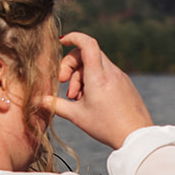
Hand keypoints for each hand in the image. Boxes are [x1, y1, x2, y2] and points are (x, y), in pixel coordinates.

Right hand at [49, 32, 152, 148]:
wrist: (136, 137)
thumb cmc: (106, 126)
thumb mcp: (77, 116)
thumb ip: (56, 105)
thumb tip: (38, 100)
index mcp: (98, 75)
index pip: (87, 43)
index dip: (73, 37)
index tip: (62, 42)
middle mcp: (111, 72)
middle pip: (87, 54)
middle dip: (72, 67)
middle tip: (65, 87)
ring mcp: (120, 77)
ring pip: (96, 66)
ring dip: (81, 78)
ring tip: (78, 99)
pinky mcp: (125, 84)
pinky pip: (106, 74)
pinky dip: (94, 81)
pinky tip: (91, 101)